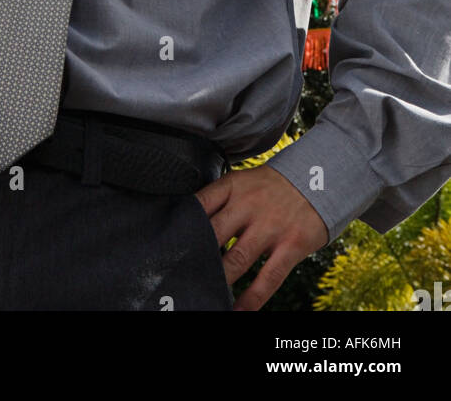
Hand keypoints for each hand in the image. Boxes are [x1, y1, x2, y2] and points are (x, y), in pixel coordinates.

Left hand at [194, 163, 329, 310]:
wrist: (319, 180)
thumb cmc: (271, 187)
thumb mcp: (243, 181)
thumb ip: (219, 200)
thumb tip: (190, 224)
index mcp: (233, 186)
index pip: (200, 204)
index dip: (182, 225)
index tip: (169, 244)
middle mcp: (249, 205)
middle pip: (213, 234)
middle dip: (196, 256)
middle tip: (180, 273)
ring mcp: (271, 226)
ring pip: (237, 260)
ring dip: (219, 279)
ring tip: (205, 292)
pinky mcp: (291, 245)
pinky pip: (268, 278)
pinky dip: (251, 299)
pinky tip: (238, 310)